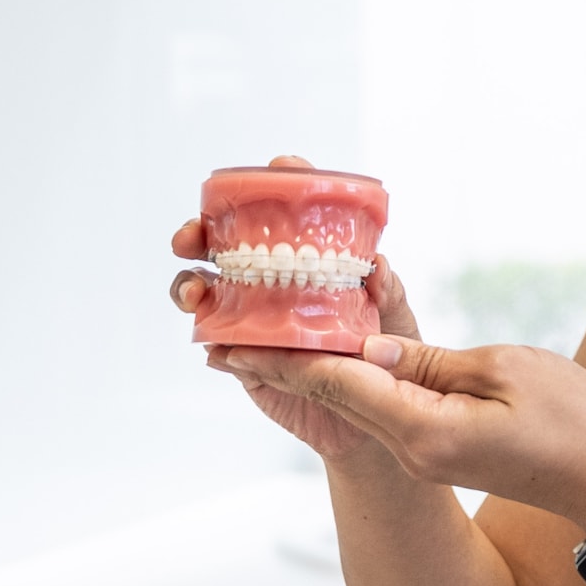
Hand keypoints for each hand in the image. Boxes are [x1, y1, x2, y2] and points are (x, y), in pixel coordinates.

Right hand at [170, 155, 418, 477]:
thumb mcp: (396, 322)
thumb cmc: (387, 356)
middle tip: (192, 237)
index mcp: (303, 258)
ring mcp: (248, 320)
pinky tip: (218, 347)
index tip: (277, 169)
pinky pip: (216, 348)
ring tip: (197, 295)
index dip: (273, 184)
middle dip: (198, 233)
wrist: (374, 417)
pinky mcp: (242, 362)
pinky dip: (212, 344)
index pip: (281, 211)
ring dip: (189, 286)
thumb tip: (378, 264)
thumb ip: (389, 294)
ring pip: (203, 291)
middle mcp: (268, 281)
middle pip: (220, 245)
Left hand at [212, 335, 585, 533]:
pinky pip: (381, 410)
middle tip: (221, 330)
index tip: (230, 339)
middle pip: (332, 398)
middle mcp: (412, 449)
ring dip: (306, 369)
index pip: (339, 387)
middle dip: (277, 362)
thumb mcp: (507, 372)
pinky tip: (328, 355)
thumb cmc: (576, 426)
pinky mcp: (438, 450)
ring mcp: (424, 453)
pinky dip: (348, 381)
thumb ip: (432, 361)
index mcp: (424, 432)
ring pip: (352, 404)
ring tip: (257, 334)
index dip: (282, 357)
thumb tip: (369, 349)